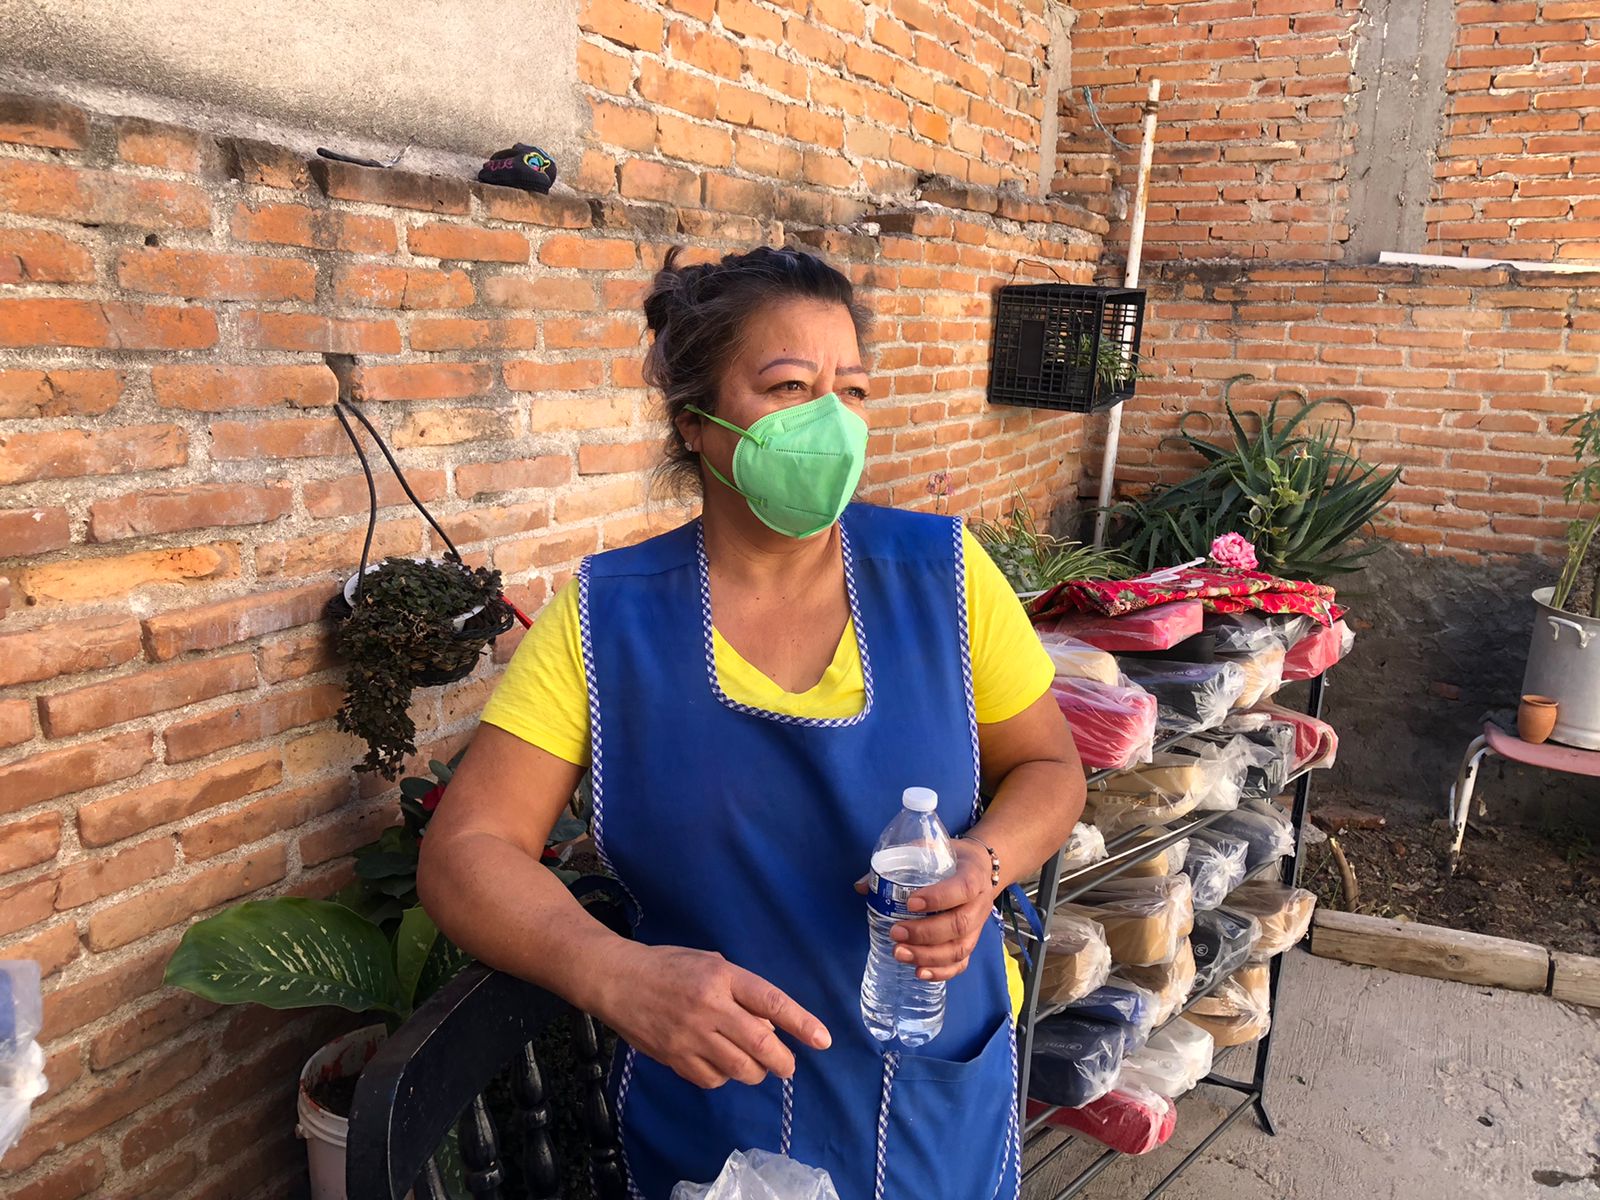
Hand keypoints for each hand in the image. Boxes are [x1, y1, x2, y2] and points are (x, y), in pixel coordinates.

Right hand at [593, 942, 831, 1089]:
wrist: (616, 980)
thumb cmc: (669, 966)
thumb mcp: (710, 964)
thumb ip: (740, 992)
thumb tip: (769, 1028)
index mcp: (721, 976)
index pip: (771, 1001)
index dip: (801, 1022)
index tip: (823, 1040)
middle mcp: (709, 1007)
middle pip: (760, 1045)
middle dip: (783, 1061)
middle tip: (789, 1066)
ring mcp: (690, 1036)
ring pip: (739, 1069)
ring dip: (755, 1071)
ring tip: (755, 1064)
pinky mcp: (674, 1059)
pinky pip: (712, 1079)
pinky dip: (724, 1076)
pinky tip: (721, 1063)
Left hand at [858, 839, 999, 982]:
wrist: (981, 867)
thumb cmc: (951, 857)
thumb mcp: (930, 848)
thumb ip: (901, 861)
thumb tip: (862, 886)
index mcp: (973, 875)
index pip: (962, 888)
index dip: (938, 898)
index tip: (909, 903)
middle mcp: (980, 903)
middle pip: (959, 924)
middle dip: (925, 933)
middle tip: (895, 932)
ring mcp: (978, 926)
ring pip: (960, 948)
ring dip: (928, 956)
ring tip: (899, 953)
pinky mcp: (972, 942)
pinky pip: (961, 963)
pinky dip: (941, 972)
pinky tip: (918, 972)